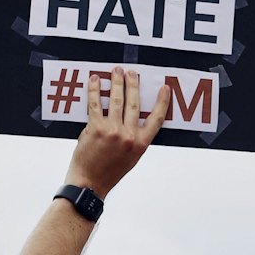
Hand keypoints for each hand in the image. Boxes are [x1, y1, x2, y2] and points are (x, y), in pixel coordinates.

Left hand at [65, 67, 169, 198]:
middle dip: (133, 85)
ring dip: (116, 83)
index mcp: (140, 144)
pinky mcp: (95, 128)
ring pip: (116, 100)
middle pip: (134, 104)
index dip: (162, 102)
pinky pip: (95, 104)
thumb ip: (133, 138)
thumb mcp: (130, 157)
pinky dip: (94, 90)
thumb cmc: (109, 172)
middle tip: (132, 73)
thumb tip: (131, 116)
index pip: (156, 119)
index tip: (164, 89)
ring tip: (116, 72)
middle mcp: (128, 136)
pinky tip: (94, 81)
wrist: (89, 183)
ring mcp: (112, 131)